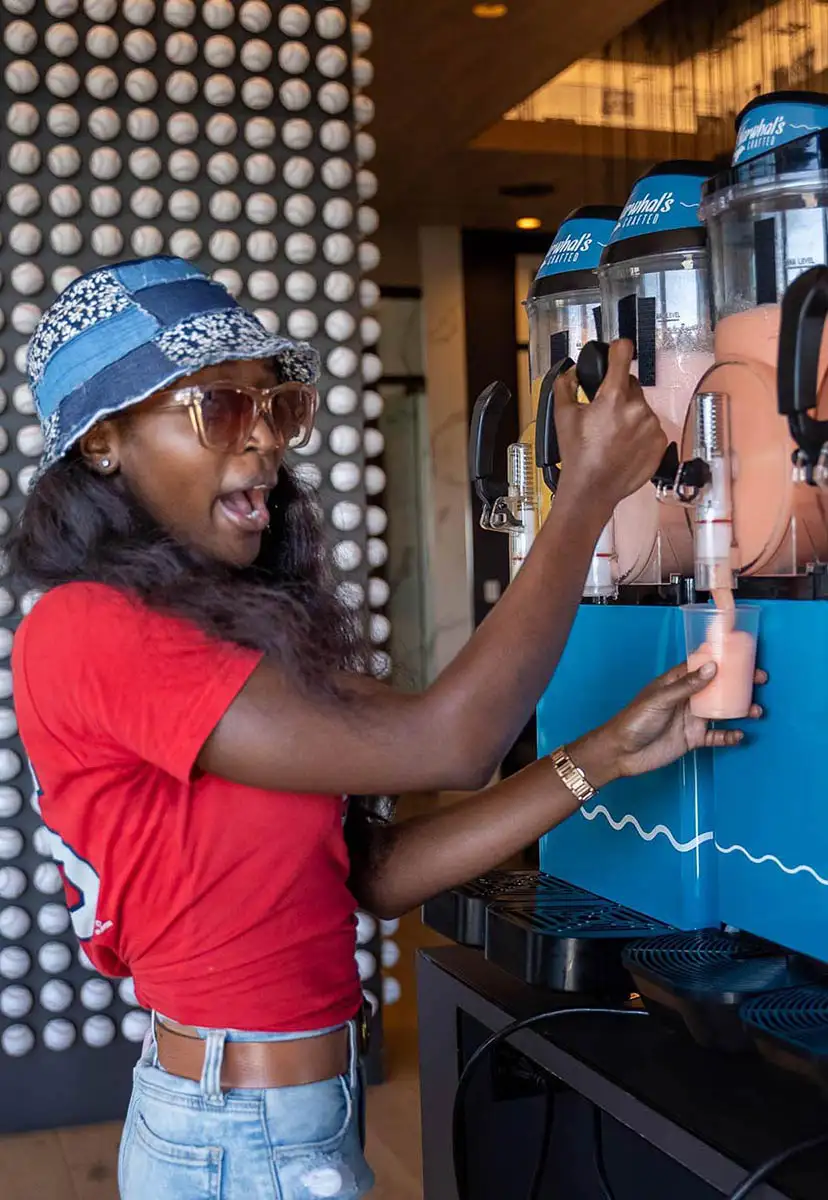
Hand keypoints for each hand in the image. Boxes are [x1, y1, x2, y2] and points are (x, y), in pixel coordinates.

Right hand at [554, 339, 666, 510]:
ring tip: (613, 435)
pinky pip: (651, 427)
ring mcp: (651, 426)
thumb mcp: (562, 416)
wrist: (592, 489)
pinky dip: (640, 432)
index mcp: (614, 396)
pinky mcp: (659, 442)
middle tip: (604, 413)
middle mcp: (637, 408)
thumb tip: (573, 372)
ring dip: (630, 415)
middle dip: (618, 393)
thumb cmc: (578, 456)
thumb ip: (566, 385)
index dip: (618, 349)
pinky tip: (624, 444)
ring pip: (641, 407)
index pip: (623, 354)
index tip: (618, 349)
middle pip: (631, 384)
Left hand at [570, 661, 766, 784]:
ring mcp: (691, 719)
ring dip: (740, 710)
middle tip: (760, 681)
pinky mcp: (693, 739)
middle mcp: (687, 698)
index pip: (702, 665)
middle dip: (739, 684)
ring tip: (755, 711)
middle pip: (718, 687)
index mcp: (676, 682)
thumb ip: (687, 685)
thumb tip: (713, 667)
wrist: (622, 753)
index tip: (744, 656)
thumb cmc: (634, 720)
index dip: (722, 659)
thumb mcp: (660, 699)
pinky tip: (739, 736)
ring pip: (722, 711)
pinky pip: (716, 736)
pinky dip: (729, 736)